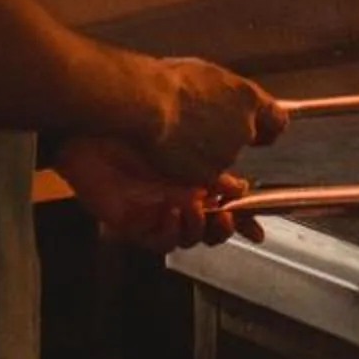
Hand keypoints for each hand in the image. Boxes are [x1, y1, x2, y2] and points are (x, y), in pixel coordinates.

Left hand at [47, 134, 259, 249]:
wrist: (100, 123)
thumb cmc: (144, 117)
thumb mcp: (195, 130)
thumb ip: (224, 151)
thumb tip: (250, 171)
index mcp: (197, 173)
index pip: (226, 202)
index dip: (243, 219)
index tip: (259, 231)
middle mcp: (178, 194)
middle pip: (210, 228)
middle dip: (224, 230)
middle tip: (226, 218)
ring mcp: (155, 209)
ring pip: (186, 238)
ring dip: (196, 229)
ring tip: (194, 209)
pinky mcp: (132, 222)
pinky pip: (157, 241)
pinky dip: (168, 232)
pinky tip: (169, 211)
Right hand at [135, 56, 284, 180]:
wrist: (147, 105)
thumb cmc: (169, 82)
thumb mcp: (207, 74)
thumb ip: (224, 91)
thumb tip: (222, 97)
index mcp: (248, 98)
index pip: (277, 120)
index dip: (267, 127)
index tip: (261, 130)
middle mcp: (244, 128)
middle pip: (245, 138)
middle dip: (228, 137)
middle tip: (202, 130)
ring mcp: (227, 154)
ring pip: (222, 159)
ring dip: (207, 153)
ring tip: (179, 138)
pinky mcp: (207, 176)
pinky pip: (204, 176)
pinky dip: (192, 170)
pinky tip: (174, 156)